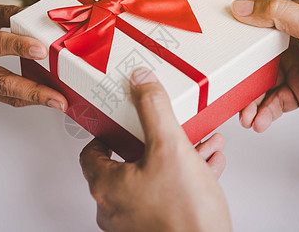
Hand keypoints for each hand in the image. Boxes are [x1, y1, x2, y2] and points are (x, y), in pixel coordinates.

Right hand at [0, 0, 67, 109]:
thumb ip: (8, 13)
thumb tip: (36, 16)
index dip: (19, 47)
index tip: (42, 50)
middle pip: (0, 81)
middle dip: (33, 91)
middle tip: (57, 98)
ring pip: (4, 94)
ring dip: (34, 99)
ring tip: (58, 102)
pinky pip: (3, 96)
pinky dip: (25, 98)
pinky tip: (44, 98)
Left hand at [80, 68, 229, 231]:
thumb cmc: (184, 216)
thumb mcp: (170, 147)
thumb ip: (153, 109)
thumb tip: (141, 81)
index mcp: (109, 185)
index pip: (91, 153)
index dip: (105, 135)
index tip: (116, 126)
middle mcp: (116, 206)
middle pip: (128, 162)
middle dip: (154, 141)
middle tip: (165, 131)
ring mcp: (137, 221)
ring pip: (153, 177)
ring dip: (175, 157)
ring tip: (198, 145)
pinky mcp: (159, 227)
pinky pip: (168, 194)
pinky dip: (184, 177)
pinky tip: (208, 165)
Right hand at [232, 0, 298, 131]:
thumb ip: (278, 14)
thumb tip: (242, 7)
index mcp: (296, 20)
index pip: (258, 29)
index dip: (238, 43)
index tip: (222, 56)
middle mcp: (293, 44)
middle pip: (256, 62)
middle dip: (242, 81)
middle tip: (231, 95)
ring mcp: (295, 69)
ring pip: (262, 85)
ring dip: (251, 102)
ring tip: (246, 117)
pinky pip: (275, 102)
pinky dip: (265, 113)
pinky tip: (260, 121)